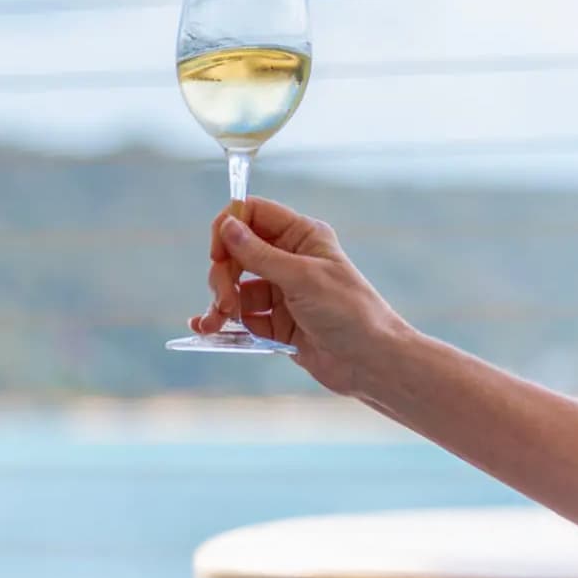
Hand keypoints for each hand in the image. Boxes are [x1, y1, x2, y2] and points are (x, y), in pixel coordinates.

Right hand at [192, 199, 408, 396]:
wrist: (371, 363)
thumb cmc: (349, 313)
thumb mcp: (302, 279)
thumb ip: (260, 254)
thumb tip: (227, 225)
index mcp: (302, 236)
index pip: (254, 214)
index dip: (230, 227)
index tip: (218, 253)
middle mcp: (290, 259)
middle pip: (237, 252)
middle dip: (223, 275)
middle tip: (223, 301)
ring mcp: (282, 291)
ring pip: (235, 286)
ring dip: (219, 302)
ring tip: (214, 323)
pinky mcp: (277, 321)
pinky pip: (242, 315)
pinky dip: (224, 321)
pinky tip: (206, 329)